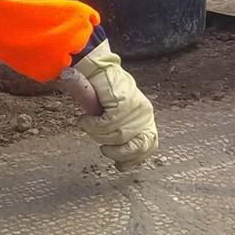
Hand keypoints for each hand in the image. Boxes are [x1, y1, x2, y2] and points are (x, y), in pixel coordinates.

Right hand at [72, 41, 157, 167]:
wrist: (98, 68)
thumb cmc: (104, 94)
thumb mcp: (115, 118)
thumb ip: (120, 135)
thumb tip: (121, 162)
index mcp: (146, 118)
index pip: (150, 145)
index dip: (135, 159)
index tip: (120, 166)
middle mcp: (145, 114)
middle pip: (137, 146)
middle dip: (118, 153)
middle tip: (104, 149)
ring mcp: (135, 108)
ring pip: (117, 135)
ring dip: (98, 134)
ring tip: (88, 125)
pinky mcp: (123, 102)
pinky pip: (106, 124)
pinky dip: (92, 125)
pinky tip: (85, 120)